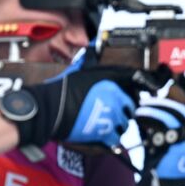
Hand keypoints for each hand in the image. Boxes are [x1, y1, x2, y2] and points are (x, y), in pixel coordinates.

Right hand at [6, 55, 137, 146]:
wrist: (52, 109)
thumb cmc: (62, 90)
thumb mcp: (78, 71)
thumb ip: (89, 63)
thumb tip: (92, 47)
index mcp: (111, 85)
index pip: (131, 89)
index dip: (130, 93)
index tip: (128, 97)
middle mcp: (115, 101)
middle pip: (130, 108)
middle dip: (125, 111)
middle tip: (115, 112)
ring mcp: (112, 117)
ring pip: (125, 124)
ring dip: (119, 125)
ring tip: (109, 124)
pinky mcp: (105, 133)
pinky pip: (116, 138)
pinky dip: (112, 138)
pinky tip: (106, 135)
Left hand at [127, 72, 184, 185]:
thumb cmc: (163, 163)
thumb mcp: (174, 139)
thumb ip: (178, 122)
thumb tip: (171, 97)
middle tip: (184, 77)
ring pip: (183, 114)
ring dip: (161, 104)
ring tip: (146, 104)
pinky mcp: (183, 149)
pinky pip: (168, 124)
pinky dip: (153, 115)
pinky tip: (142, 114)